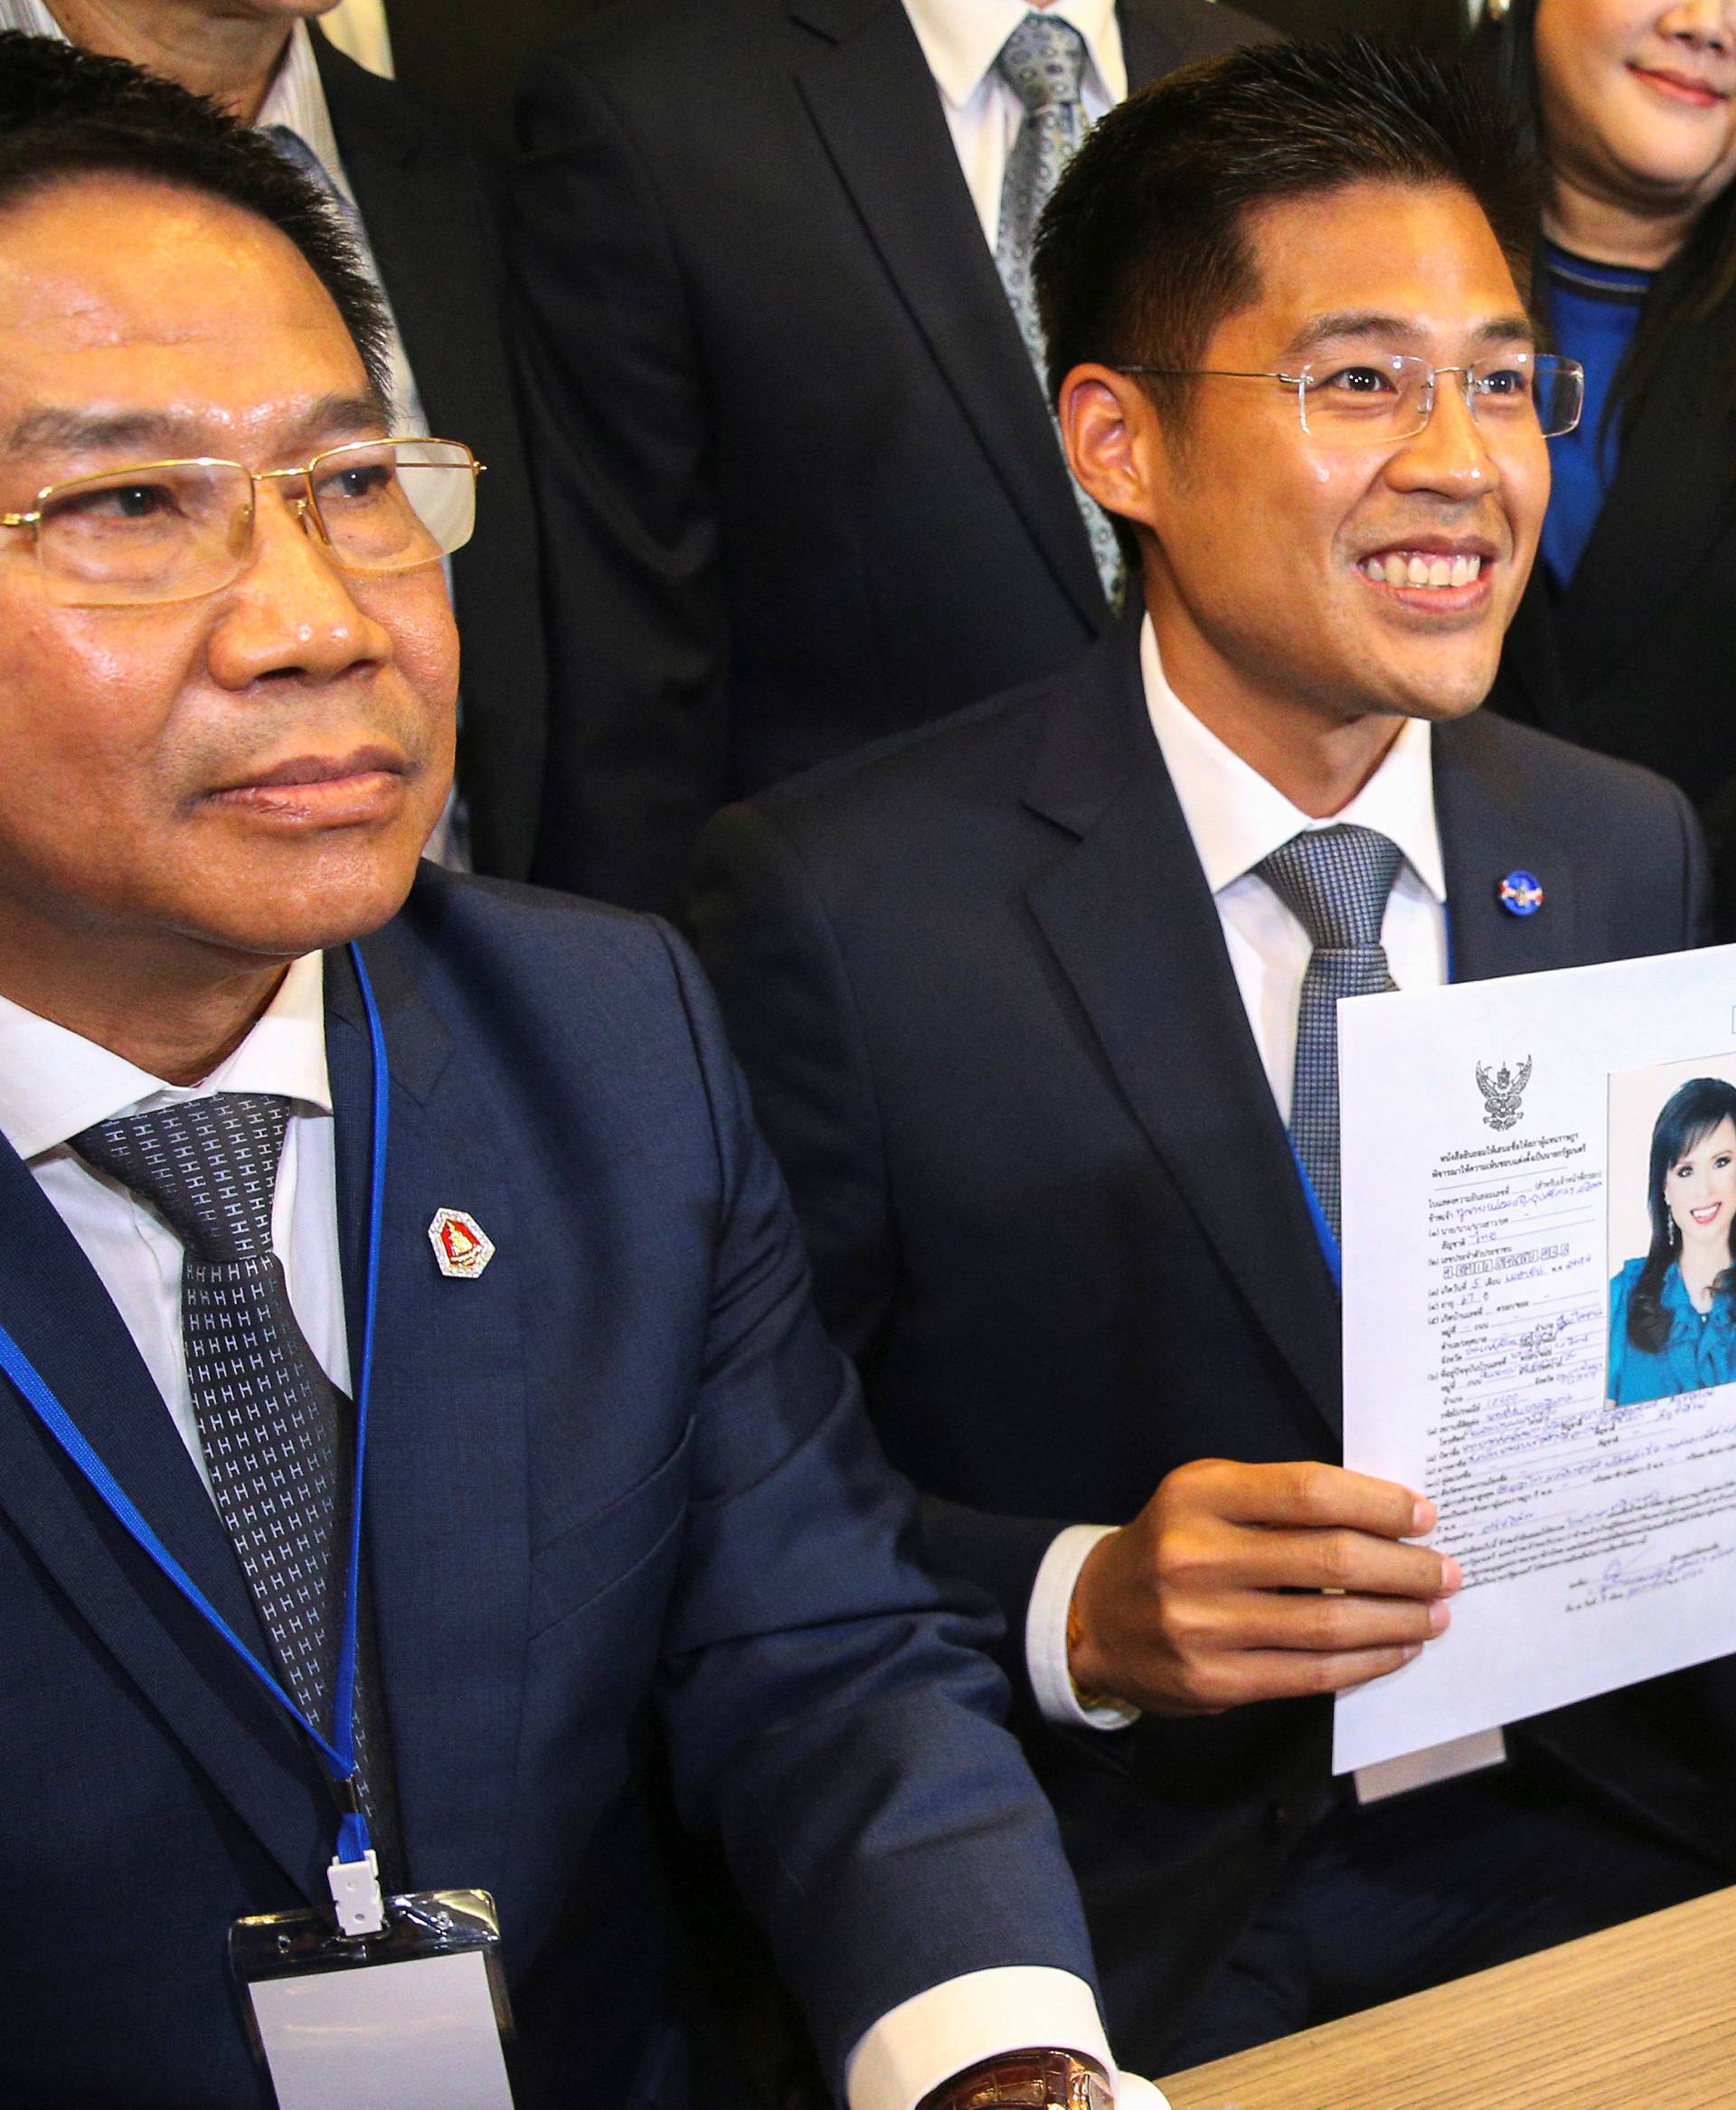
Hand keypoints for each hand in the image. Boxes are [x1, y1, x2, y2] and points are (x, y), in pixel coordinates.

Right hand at [1067, 1458, 1458, 1717]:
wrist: (1098, 1617)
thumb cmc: (1172, 1545)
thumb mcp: (1205, 1497)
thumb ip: (1278, 1500)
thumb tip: (1384, 1516)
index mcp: (1197, 1495)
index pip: (1308, 1492)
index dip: (1377, 1504)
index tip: (1423, 1515)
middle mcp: (1194, 1556)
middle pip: (1329, 1560)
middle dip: (1404, 1568)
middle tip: (1445, 1570)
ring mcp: (1201, 1625)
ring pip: (1328, 1625)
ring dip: (1397, 1620)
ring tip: (1433, 1614)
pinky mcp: (1213, 1682)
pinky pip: (1310, 1674)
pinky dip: (1366, 1663)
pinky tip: (1395, 1650)